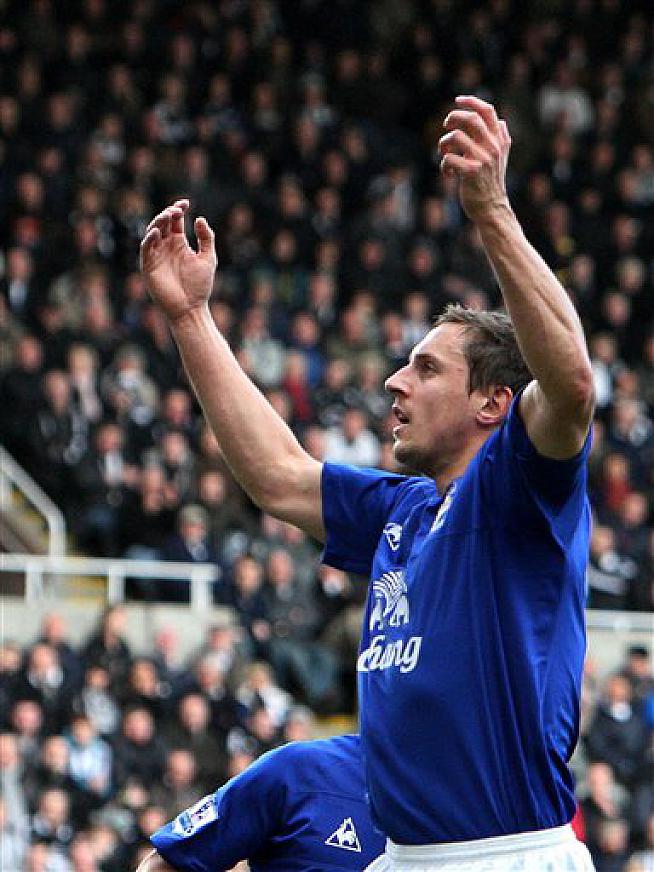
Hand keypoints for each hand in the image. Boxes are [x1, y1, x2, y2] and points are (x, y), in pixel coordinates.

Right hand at [140, 199, 216, 323]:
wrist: (190, 308)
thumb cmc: (199, 285)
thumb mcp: (208, 258)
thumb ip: (206, 238)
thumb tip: (199, 219)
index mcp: (179, 244)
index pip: (175, 221)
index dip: (178, 209)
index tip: (186, 203)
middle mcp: (166, 247)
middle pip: (162, 223)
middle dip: (168, 214)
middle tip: (177, 211)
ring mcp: (156, 255)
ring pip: (152, 232)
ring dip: (158, 222)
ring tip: (167, 216)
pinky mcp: (148, 266)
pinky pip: (146, 249)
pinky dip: (149, 239)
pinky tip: (157, 232)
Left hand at [438, 96, 510, 221]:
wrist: (492, 208)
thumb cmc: (491, 183)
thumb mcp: (502, 158)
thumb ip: (500, 139)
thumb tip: (500, 120)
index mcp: (500, 140)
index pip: (488, 111)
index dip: (471, 101)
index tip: (458, 100)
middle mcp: (494, 147)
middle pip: (471, 119)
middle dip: (453, 118)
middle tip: (446, 125)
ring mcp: (483, 159)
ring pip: (456, 136)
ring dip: (443, 143)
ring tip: (443, 154)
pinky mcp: (471, 172)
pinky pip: (449, 158)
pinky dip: (443, 165)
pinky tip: (447, 174)